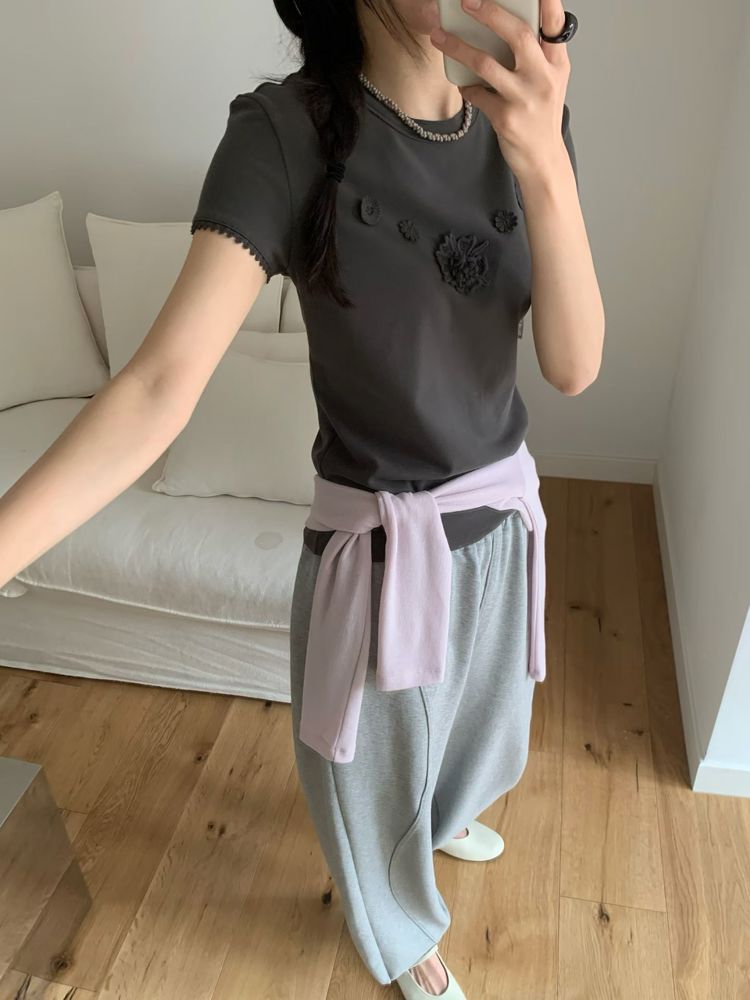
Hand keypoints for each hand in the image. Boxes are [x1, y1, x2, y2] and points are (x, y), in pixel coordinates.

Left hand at [429, 0, 571, 178]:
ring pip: (486, 64)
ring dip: (459, 48)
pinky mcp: (506, 118)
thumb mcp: (550, 81)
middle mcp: (544, 77)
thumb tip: (505, 24)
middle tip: (467, 2)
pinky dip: (466, 87)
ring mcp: (525, 98)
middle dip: (490, 13)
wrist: (543, 160)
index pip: (554, 22)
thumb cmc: (542, 116)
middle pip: (517, 35)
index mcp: (557, 63)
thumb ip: (537, 54)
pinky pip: (477, 94)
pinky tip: (462, 84)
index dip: (545, 0)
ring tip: (440, 37)